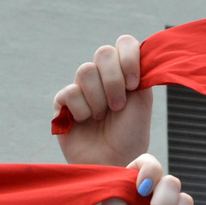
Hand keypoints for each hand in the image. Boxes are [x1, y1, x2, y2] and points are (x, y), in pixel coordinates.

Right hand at [55, 37, 152, 167]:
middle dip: (114, 81)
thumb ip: (140, 72)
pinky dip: (83, 110)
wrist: (113, 162)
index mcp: (124, 71)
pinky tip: (86, 122)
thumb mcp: (143, 101)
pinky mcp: (62, 102)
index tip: (134, 84)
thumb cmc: (131, 135)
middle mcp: (102, 75)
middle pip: (103, 53)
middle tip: (118, 106)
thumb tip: (135, 48)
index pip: (124, 43)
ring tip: (101, 117)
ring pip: (85, 71)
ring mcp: (81, 87)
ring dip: (99, 99)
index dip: (128, 58)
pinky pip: (70, 92)